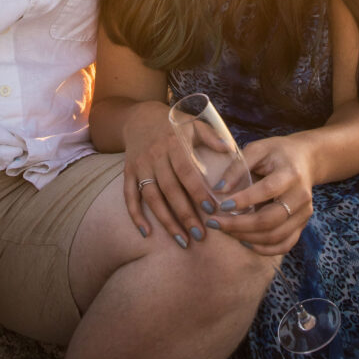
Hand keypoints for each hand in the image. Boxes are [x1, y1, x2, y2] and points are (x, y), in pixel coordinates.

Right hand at [122, 102, 213, 245]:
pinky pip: (130, 196)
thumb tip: (230, 150)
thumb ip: (211, 136)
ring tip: (182, 240)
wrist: (140, 117)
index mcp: (173, 143)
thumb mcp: (194, 123)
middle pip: (169, 189)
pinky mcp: (128, 173)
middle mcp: (154, 155)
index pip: (186, 171)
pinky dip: (136, 215)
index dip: (197, 191)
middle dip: (185, 214)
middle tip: (200, 235)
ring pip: (151, 197)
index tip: (212, 210)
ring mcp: (140, 165)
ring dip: (166, 220)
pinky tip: (147, 233)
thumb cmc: (174, 124)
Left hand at [207, 133, 314, 254]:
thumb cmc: (276, 153)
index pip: (267, 190)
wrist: (305, 159)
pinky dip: (263, 248)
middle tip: (214, 223)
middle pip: (271, 220)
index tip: (221, 205)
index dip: (244, 200)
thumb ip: (237, 167)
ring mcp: (304, 213)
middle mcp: (301, 196)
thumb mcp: (257, 149)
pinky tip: (244, 242)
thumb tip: (218, 189)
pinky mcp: (302, 224)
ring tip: (225, 230)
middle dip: (239, 225)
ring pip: (276, 236)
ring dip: (247, 237)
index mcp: (290, 173)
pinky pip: (284, 244)